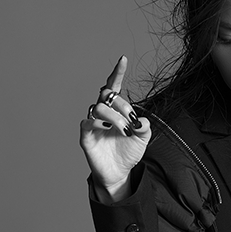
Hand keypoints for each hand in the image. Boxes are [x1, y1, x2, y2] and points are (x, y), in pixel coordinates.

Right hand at [80, 56, 150, 200]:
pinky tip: (107, 128)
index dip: (117, 73)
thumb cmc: (128, 152)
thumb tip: (142, 120)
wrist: (120, 172)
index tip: (123, 59)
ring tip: (124, 130)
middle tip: (131, 120)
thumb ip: (144, 127)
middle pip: (107, 95)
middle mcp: (103, 113)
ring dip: (114, 117)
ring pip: (98, 107)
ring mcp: (93, 123)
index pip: (114, 86)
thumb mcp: (142, 139)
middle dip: (122, 104)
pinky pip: (87, 122)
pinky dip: (98, 123)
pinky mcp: (86, 136)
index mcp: (116, 110)